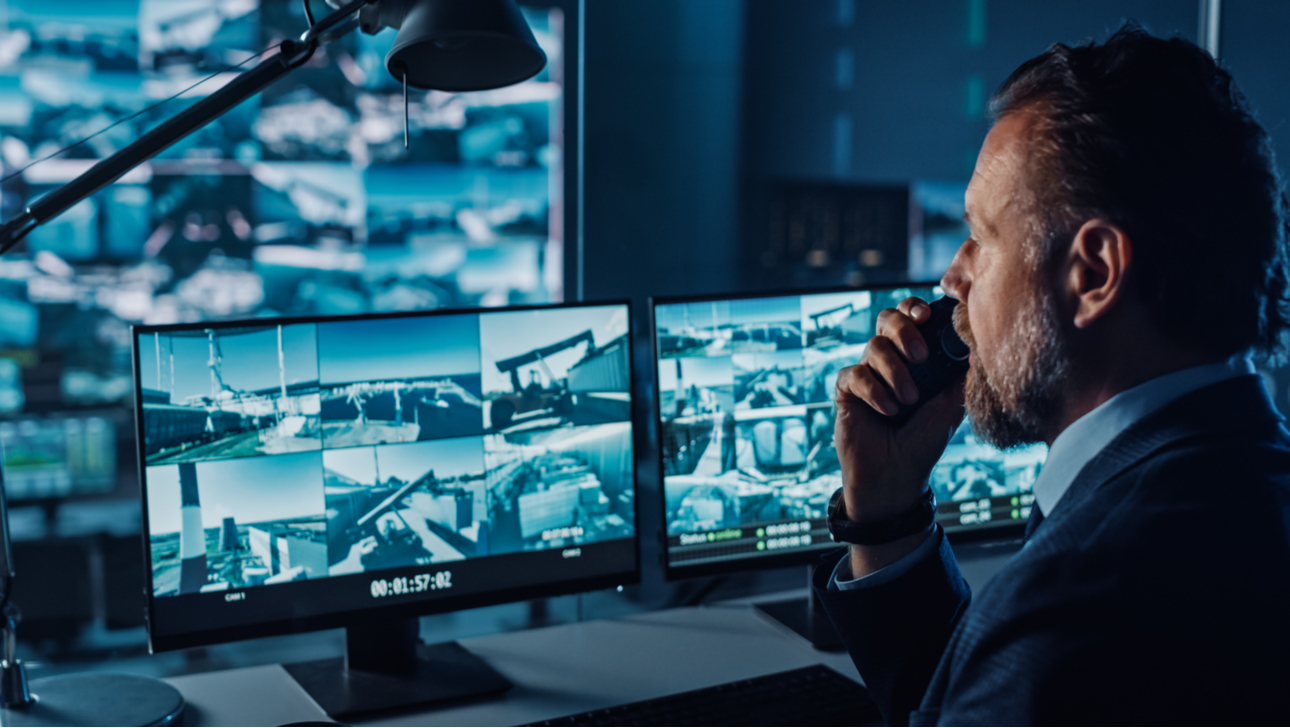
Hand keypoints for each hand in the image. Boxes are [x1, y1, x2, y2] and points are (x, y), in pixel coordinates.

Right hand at [834, 297, 965, 572]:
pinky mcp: (847, 391)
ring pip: (873, 347)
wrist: (896, 476)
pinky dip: (874, 390)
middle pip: (887, 319)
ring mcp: (867, 373)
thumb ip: (960, 372)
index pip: (912, 317)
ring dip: (894, 372)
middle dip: (904, 331)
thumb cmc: (924, 443)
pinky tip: (887, 411)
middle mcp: (891, 360)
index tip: (926, 316)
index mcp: (916, 358)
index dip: (915, 308)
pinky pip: (854, 374)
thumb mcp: (950, 405)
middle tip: (920, 356)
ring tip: (908, 400)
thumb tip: (975, 340)